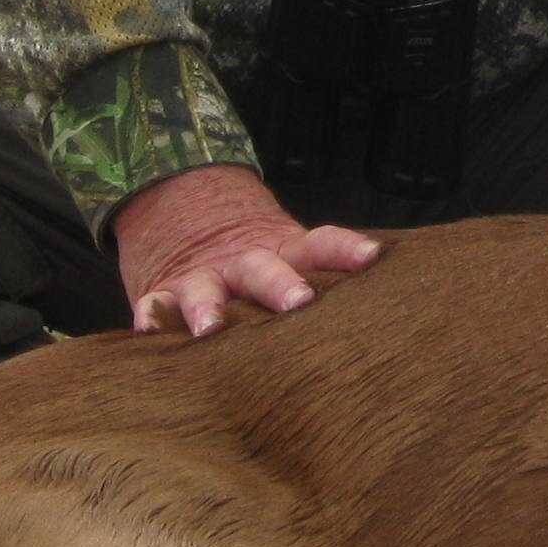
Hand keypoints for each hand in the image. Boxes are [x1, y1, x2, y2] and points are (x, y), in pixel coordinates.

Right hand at [110, 163, 380, 338]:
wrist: (181, 215)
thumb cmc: (254, 257)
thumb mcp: (288, 253)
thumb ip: (324, 273)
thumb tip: (397, 306)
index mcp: (281, 251)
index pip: (319, 244)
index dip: (346, 248)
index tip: (373, 256)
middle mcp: (242, 262)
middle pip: (264, 270)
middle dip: (281, 286)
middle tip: (300, 303)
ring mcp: (201, 277)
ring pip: (205, 292)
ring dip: (209, 309)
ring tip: (211, 330)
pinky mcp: (162, 293)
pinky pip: (155, 306)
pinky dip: (153, 317)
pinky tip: (150, 331)